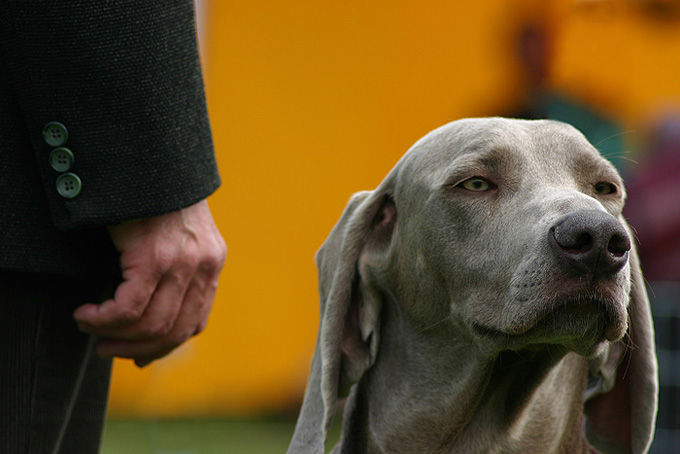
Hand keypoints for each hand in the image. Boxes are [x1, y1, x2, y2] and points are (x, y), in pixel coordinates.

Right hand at [73, 200, 226, 366]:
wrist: (153, 160)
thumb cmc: (155, 198)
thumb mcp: (176, 236)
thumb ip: (175, 271)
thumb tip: (153, 317)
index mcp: (211, 264)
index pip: (194, 323)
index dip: (164, 347)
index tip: (138, 355)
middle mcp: (204, 267)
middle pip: (174, 332)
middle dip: (137, 349)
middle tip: (108, 349)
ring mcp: (183, 263)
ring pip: (151, 324)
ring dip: (116, 336)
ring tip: (90, 328)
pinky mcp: (155, 257)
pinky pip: (128, 307)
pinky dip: (103, 318)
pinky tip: (86, 313)